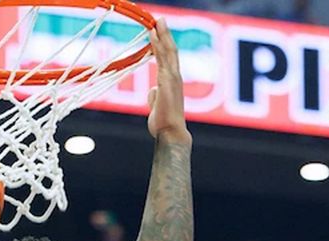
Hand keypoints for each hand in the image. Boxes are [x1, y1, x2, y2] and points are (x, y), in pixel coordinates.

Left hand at [146, 18, 190, 144]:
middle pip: (171, 50)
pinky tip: (153, 36)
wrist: (170, 133)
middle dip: (165, 34)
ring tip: (157, 22)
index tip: (157, 32)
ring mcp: (173, 78)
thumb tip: (152, 91)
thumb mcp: (156, 106)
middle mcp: (175, 77)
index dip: (163, 44)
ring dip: (163, 35)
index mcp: (172, 81)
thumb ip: (155, 95)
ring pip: (169, 51)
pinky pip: (162, 59)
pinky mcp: (168, 81)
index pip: (168, 58)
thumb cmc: (164, 122)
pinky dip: (158, 45)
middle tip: (159, 19)